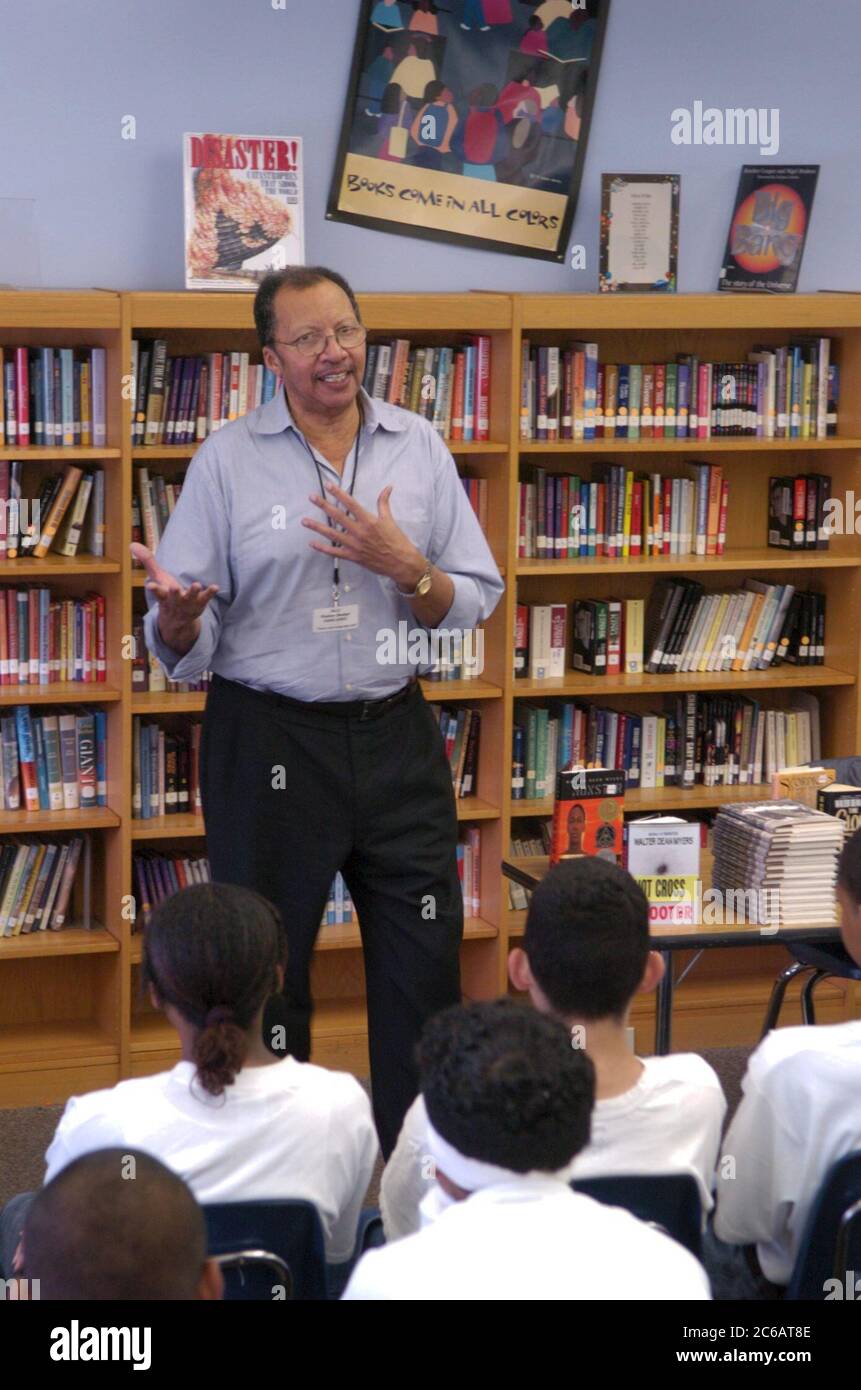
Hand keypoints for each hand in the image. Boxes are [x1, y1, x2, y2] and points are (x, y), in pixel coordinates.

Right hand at [130, 543, 218, 654]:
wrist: (178, 620)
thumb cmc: (167, 594)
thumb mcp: (158, 577)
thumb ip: (147, 561)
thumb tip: (132, 544)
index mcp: (163, 595)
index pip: (157, 592)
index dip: (154, 589)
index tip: (150, 586)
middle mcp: (175, 601)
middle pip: (174, 597)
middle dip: (174, 593)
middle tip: (174, 588)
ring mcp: (188, 604)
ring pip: (190, 599)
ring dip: (192, 592)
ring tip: (196, 585)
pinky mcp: (200, 604)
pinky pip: (205, 598)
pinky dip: (210, 593)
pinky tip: (215, 587)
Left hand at [301, 483, 423, 588]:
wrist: (401, 563)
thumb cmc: (397, 540)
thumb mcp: (390, 520)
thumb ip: (384, 503)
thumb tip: (388, 487)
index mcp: (369, 521)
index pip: (351, 504)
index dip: (339, 493)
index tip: (329, 485)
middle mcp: (359, 532)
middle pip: (338, 516)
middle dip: (323, 505)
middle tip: (311, 497)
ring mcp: (355, 545)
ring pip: (332, 534)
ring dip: (317, 527)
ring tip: (304, 521)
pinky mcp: (353, 557)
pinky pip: (335, 552)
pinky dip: (323, 548)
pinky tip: (312, 543)